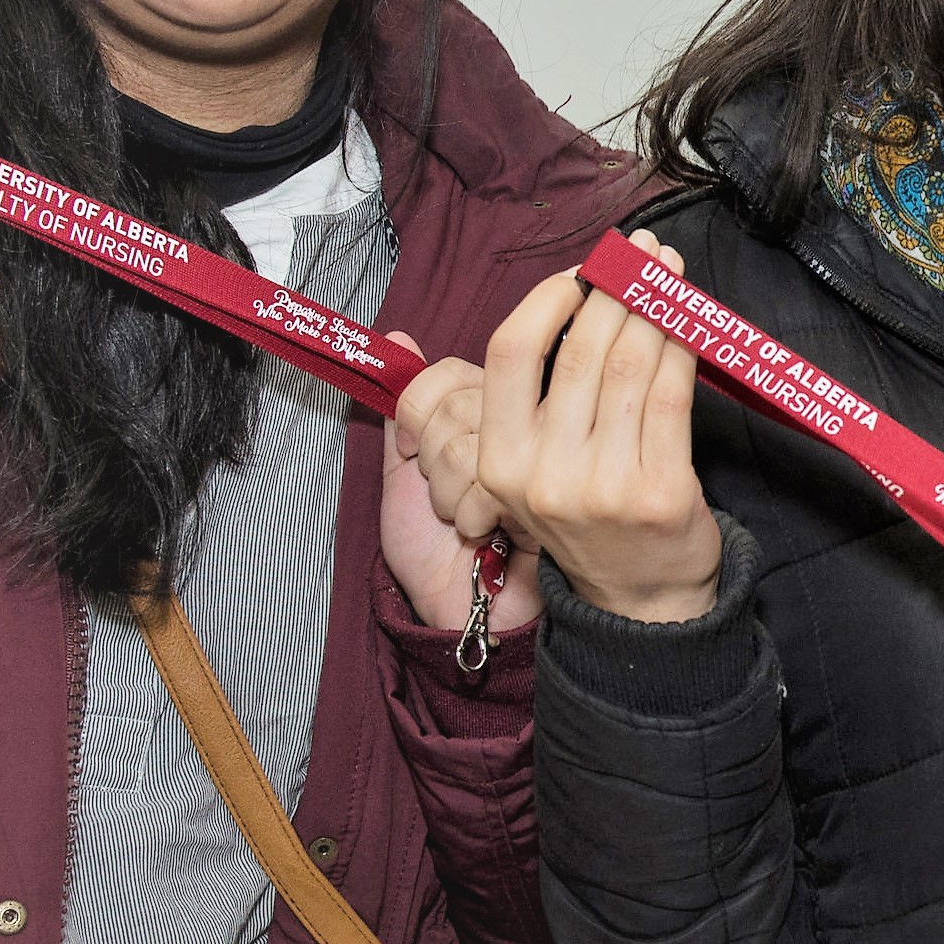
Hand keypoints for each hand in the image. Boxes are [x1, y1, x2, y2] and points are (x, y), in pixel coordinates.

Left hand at [380, 334, 544, 636]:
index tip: (413, 451)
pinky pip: (494, 474)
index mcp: (484, 410)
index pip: (447, 373)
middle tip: (444, 496)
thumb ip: (403, 410)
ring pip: (471, 440)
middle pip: (458, 405)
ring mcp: (538, 454)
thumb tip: (395, 339)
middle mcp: (517, 424)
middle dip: (431, 462)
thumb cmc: (431, 545)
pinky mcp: (549, 487)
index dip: (418, 412)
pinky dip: (471, 512)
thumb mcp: (402, 472)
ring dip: (449, 493)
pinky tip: (485, 532)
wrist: (457, 605)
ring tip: (464, 519)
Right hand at [451, 241, 722, 622]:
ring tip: (670, 274)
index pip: (510, 354)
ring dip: (655, 307)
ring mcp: (604, 487)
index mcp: (500, 461)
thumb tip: (583, 295)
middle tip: (642, 255)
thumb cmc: (590, 519)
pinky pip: (672, 398)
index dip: (547, 300)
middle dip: (616, 289)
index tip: (581, 271)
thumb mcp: (533, 472)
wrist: (639, 601)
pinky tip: (691, 324)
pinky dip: (683, 350)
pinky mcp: (660, 493)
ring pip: (630, 367)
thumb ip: (539, 401)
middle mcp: (545, 474)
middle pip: (579, 352)